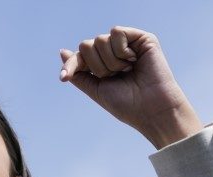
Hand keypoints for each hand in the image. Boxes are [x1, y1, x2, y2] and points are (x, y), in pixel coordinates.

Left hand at [59, 26, 202, 148]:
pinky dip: (121, 50)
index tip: (63, 78)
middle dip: (96, 66)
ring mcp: (127, 44)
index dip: (71, 65)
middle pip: (87, 45)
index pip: (79, 56)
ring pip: (99, 39)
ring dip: (110, 62)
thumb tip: (62, 52)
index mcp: (102, 65)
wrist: (150, 109)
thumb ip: (79, 72)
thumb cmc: (126, 104)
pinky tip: (133, 60)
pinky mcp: (140, 38)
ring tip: (126, 71)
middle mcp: (113, 52)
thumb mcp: (95, 89)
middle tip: (114, 77)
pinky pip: (116, 32)